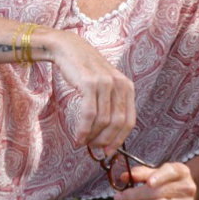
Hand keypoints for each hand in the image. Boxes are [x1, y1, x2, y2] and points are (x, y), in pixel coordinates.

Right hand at [49, 30, 135, 153]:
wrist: (68, 48)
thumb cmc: (85, 69)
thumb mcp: (106, 84)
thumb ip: (111, 105)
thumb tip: (108, 137)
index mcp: (127, 86)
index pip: (130, 120)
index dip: (120, 139)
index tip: (110, 151)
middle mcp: (119, 84)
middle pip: (117, 123)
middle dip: (106, 141)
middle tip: (94, 149)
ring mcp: (105, 83)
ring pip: (103, 121)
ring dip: (92, 137)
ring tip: (84, 142)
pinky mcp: (90, 83)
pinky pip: (89, 114)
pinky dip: (84, 130)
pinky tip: (78, 137)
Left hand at [113, 162, 198, 199]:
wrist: (190, 194)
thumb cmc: (169, 181)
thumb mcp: (159, 172)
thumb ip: (142, 173)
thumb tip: (123, 177)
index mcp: (181, 171)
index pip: (170, 172)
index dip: (159, 177)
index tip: (147, 183)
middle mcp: (187, 187)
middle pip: (159, 192)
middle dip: (136, 195)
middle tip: (119, 198)